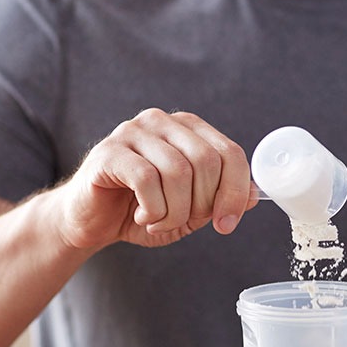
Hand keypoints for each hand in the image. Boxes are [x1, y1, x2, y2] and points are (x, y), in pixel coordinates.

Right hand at [54, 108, 255, 249]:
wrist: (90, 221)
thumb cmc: (141, 211)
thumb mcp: (190, 211)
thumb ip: (220, 200)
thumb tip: (255, 197)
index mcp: (188, 129)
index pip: (230, 153)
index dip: (236, 192)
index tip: (226, 224)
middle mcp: (162, 122)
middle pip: (207, 161)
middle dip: (203, 204)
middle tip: (184, 222)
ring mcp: (133, 132)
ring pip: (178, 172)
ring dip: (175, 212)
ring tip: (159, 222)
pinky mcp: (109, 152)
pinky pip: (147, 180)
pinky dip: (153, 210)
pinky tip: (143, 217)